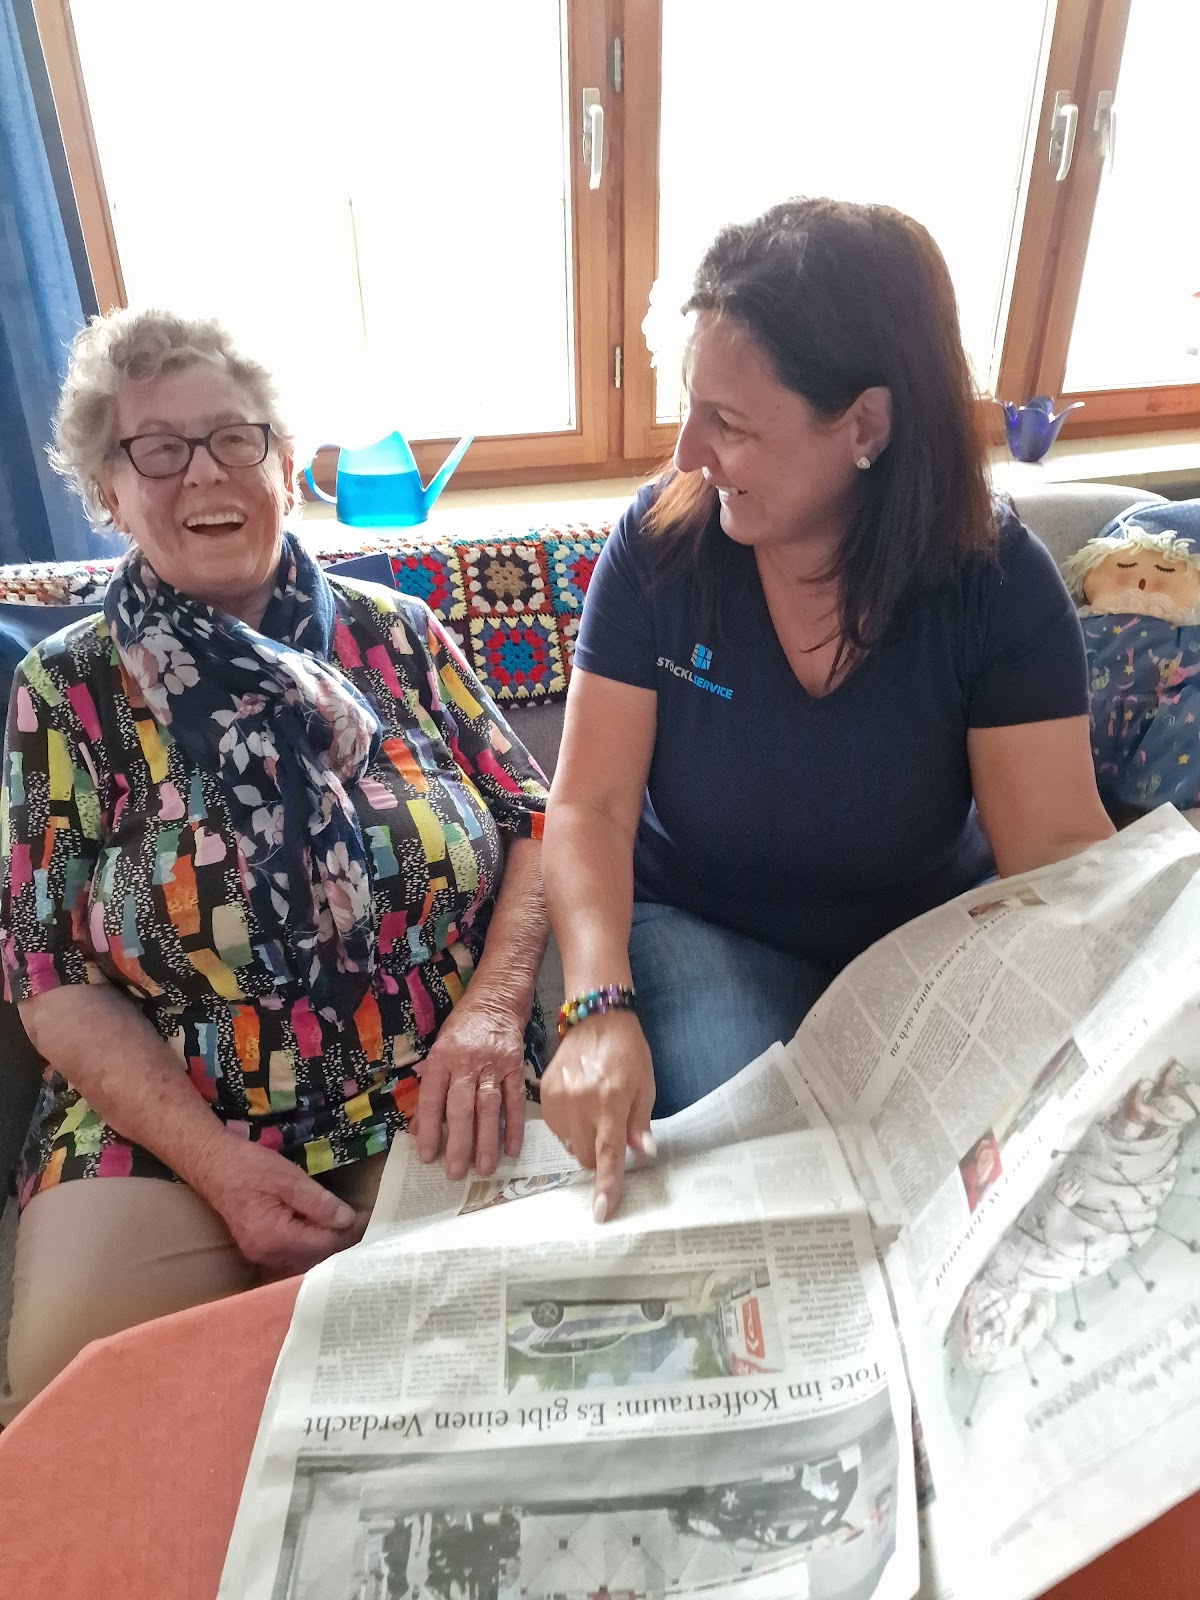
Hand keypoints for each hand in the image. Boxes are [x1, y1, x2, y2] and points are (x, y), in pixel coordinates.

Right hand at [192, 1135, 360, 1274]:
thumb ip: (319, 1202)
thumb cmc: (250, 1167)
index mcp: (274, 1237)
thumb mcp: (289, 1178)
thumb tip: (347, 1220)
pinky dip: (307, 1242)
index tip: (365, 1217)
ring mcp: (260, 1254)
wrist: (213, 1164)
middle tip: (358, 1219)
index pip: (322, 1245)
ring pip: (303, 1258)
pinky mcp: (258, 1248)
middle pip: (314, 1256)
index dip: (346, 1232)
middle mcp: (266, 1254)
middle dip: (337, 1240)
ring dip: (323, 1243)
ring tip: (342, 1222)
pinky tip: (318, 1226)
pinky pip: (291, 1253)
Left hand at [414, 997, 527, 1177]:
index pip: (432, 1099)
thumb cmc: (461, 1029)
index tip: (426, 1156)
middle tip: (455, 1173)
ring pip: (488, 1108)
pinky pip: (515, 1100)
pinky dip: (515, 1125)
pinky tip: (511, 1148)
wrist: (496, 1001)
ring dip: (487, 1141)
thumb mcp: (438, 1051)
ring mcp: (494, 1065)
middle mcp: (467, 1062)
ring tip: (485, 1169)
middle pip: (461, 1108)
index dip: (428, 1129)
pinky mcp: (515, 1067)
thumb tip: (420, 1130)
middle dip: (458, 1143)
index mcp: (441, 1058)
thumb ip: (431, 1089)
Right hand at [539, 1010, 655, 1222]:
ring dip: (582, 1139)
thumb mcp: (646, 1086)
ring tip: (593, 1110)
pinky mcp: (544, 1092)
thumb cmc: (628, 1052)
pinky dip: (568, 1125)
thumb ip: (640, 1123)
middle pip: (586, 1156)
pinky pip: (556, 1128)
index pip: (608, 1152)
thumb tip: (642, 1155)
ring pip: (569, 1144)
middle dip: (599, 1154)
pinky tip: (578, 1104)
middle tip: (609, 1129)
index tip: (602, 1212)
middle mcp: (581, 1102)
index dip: (606, 1185)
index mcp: (611, 1100)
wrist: (596, 1017)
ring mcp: (559, 1098)